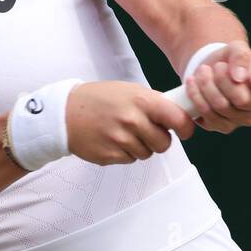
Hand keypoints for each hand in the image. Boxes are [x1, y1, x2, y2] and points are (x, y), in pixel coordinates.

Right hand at [65, 81, 196, 165]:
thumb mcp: (128, 90)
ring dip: (141, 146)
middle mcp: (133, 121)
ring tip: (124, 132)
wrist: (64, 114)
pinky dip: (125, 152)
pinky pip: (130, 159)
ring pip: (147, 153)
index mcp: (141, 101)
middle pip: (164, 143)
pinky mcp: (110, 155)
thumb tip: (178, 114)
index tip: (185, 131)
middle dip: (159, 139)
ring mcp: (121, 140)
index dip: (186, 127)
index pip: (177, 119)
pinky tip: (112, 140)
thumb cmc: (99, 99)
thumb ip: (152, 102)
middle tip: (147, 131)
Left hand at [183, 39, 250, 133]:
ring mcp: (244, 119)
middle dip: (223, 80)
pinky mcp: (224, 125)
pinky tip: (193, 83)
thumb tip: (239, 76)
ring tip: (203, 71)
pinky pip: (209, 116)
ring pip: (223, 107)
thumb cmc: (231, 59)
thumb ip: (241, 55)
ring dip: (207, 86)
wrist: (212, 70)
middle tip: (217, 66)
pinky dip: (197, 97)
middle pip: (243, 100)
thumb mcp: (237, 48)